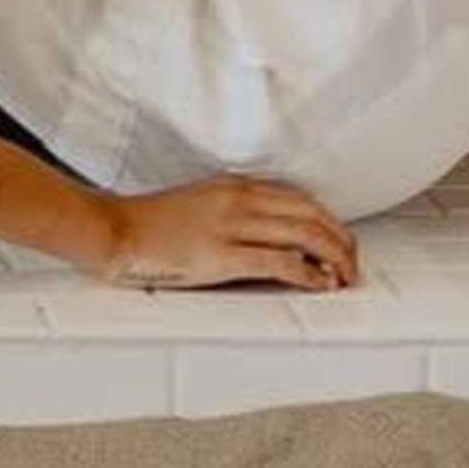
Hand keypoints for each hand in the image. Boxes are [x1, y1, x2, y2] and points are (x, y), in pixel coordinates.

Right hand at [93, 175, 361, 292]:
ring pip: (303, 234)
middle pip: (309, 212)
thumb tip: (263, 231)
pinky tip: (321, 283)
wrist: (116, 231)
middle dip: (340, 237)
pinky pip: (280, 262)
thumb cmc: (151, 223)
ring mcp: (232, 226)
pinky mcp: (223, 256)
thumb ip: (232, 209)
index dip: (326, 217)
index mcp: (232, 184)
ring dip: (334, 256)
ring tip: (346, 275)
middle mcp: (238, 199)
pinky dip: (309, 273)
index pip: (297, 195)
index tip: (339, 237)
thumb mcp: (198, 201)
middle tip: (353, 260)